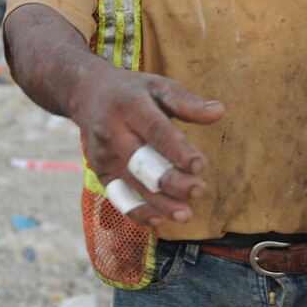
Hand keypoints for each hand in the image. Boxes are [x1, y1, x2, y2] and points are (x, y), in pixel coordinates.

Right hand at [74, 66, 224, 229]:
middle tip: (199, 191)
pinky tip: (159, 221)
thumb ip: (187, 102)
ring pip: (132, 184)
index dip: (177, 149)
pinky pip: (118, 197)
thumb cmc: (132, 92)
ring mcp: (104, 154)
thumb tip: (219, 112)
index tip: (200, 166)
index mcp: (130, 106)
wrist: (88, 93)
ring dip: (159, 202)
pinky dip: (137, 212)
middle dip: (171, 180)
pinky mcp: (101, 172)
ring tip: (185, 215)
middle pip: (141, 162)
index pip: (155, 130)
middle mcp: (112, 131)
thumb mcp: (158, 86)